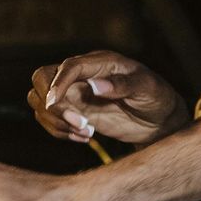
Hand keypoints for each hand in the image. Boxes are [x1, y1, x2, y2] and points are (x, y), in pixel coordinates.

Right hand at [27, 51, 189, 146]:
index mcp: (100, 62)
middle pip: (42, 77)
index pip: (68, 66)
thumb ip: (123, 85)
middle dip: (51, 104)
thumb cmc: (157, 98)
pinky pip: (49, 119)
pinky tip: (84, 137)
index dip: (57, 83)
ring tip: (85, 133)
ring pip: (40, 101)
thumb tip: (94, 85)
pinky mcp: (74, 111)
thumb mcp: (147, 89)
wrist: (160, 120)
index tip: (54, 103)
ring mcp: (76, 93)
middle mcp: (83, 75)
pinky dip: (59, 131)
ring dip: (55, 121)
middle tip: (78, 123)